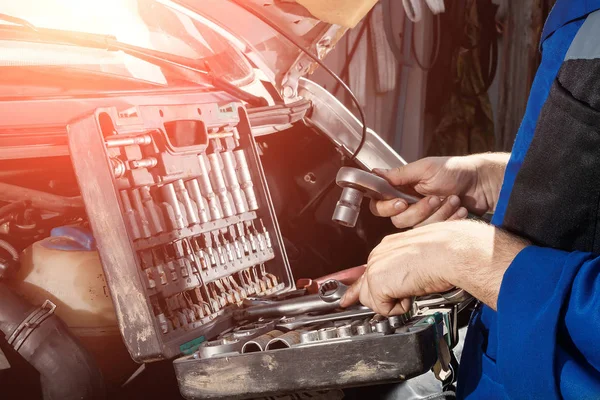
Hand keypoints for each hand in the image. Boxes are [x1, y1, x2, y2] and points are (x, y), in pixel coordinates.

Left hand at [340, 220, 528, 313]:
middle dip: (383, 298)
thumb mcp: (422, 258)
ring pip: (371, 300)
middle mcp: (378, 255)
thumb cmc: (448, 251)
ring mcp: (375, 268)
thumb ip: (405, 269)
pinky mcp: (377, 283)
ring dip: (393, 303)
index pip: (368, 271)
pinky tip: (412, 292)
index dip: (360, 289)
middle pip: (366, 289)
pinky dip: (400, 308)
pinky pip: (383, 309)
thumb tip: (406, 282)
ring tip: (413, 289)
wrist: (451, 250)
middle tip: (407, 294)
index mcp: (389, 246)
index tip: (348, 299)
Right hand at [371, 154, 508, 228]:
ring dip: (438, 213)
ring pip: (416, 227)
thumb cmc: (455, 171)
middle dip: (418, 211)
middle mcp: (408, 204)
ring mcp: (423, 217)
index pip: (379, 204)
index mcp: (401, 188)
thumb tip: (374, 172)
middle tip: (434, 198)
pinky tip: (460, 209)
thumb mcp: (425, 168)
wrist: (482, 184)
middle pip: (397, 220)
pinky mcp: (436, 227)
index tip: (401, 202)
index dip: (386, 207)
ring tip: (453, 199)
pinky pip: (434, 232)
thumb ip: (399, 174)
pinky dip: (449, 219)